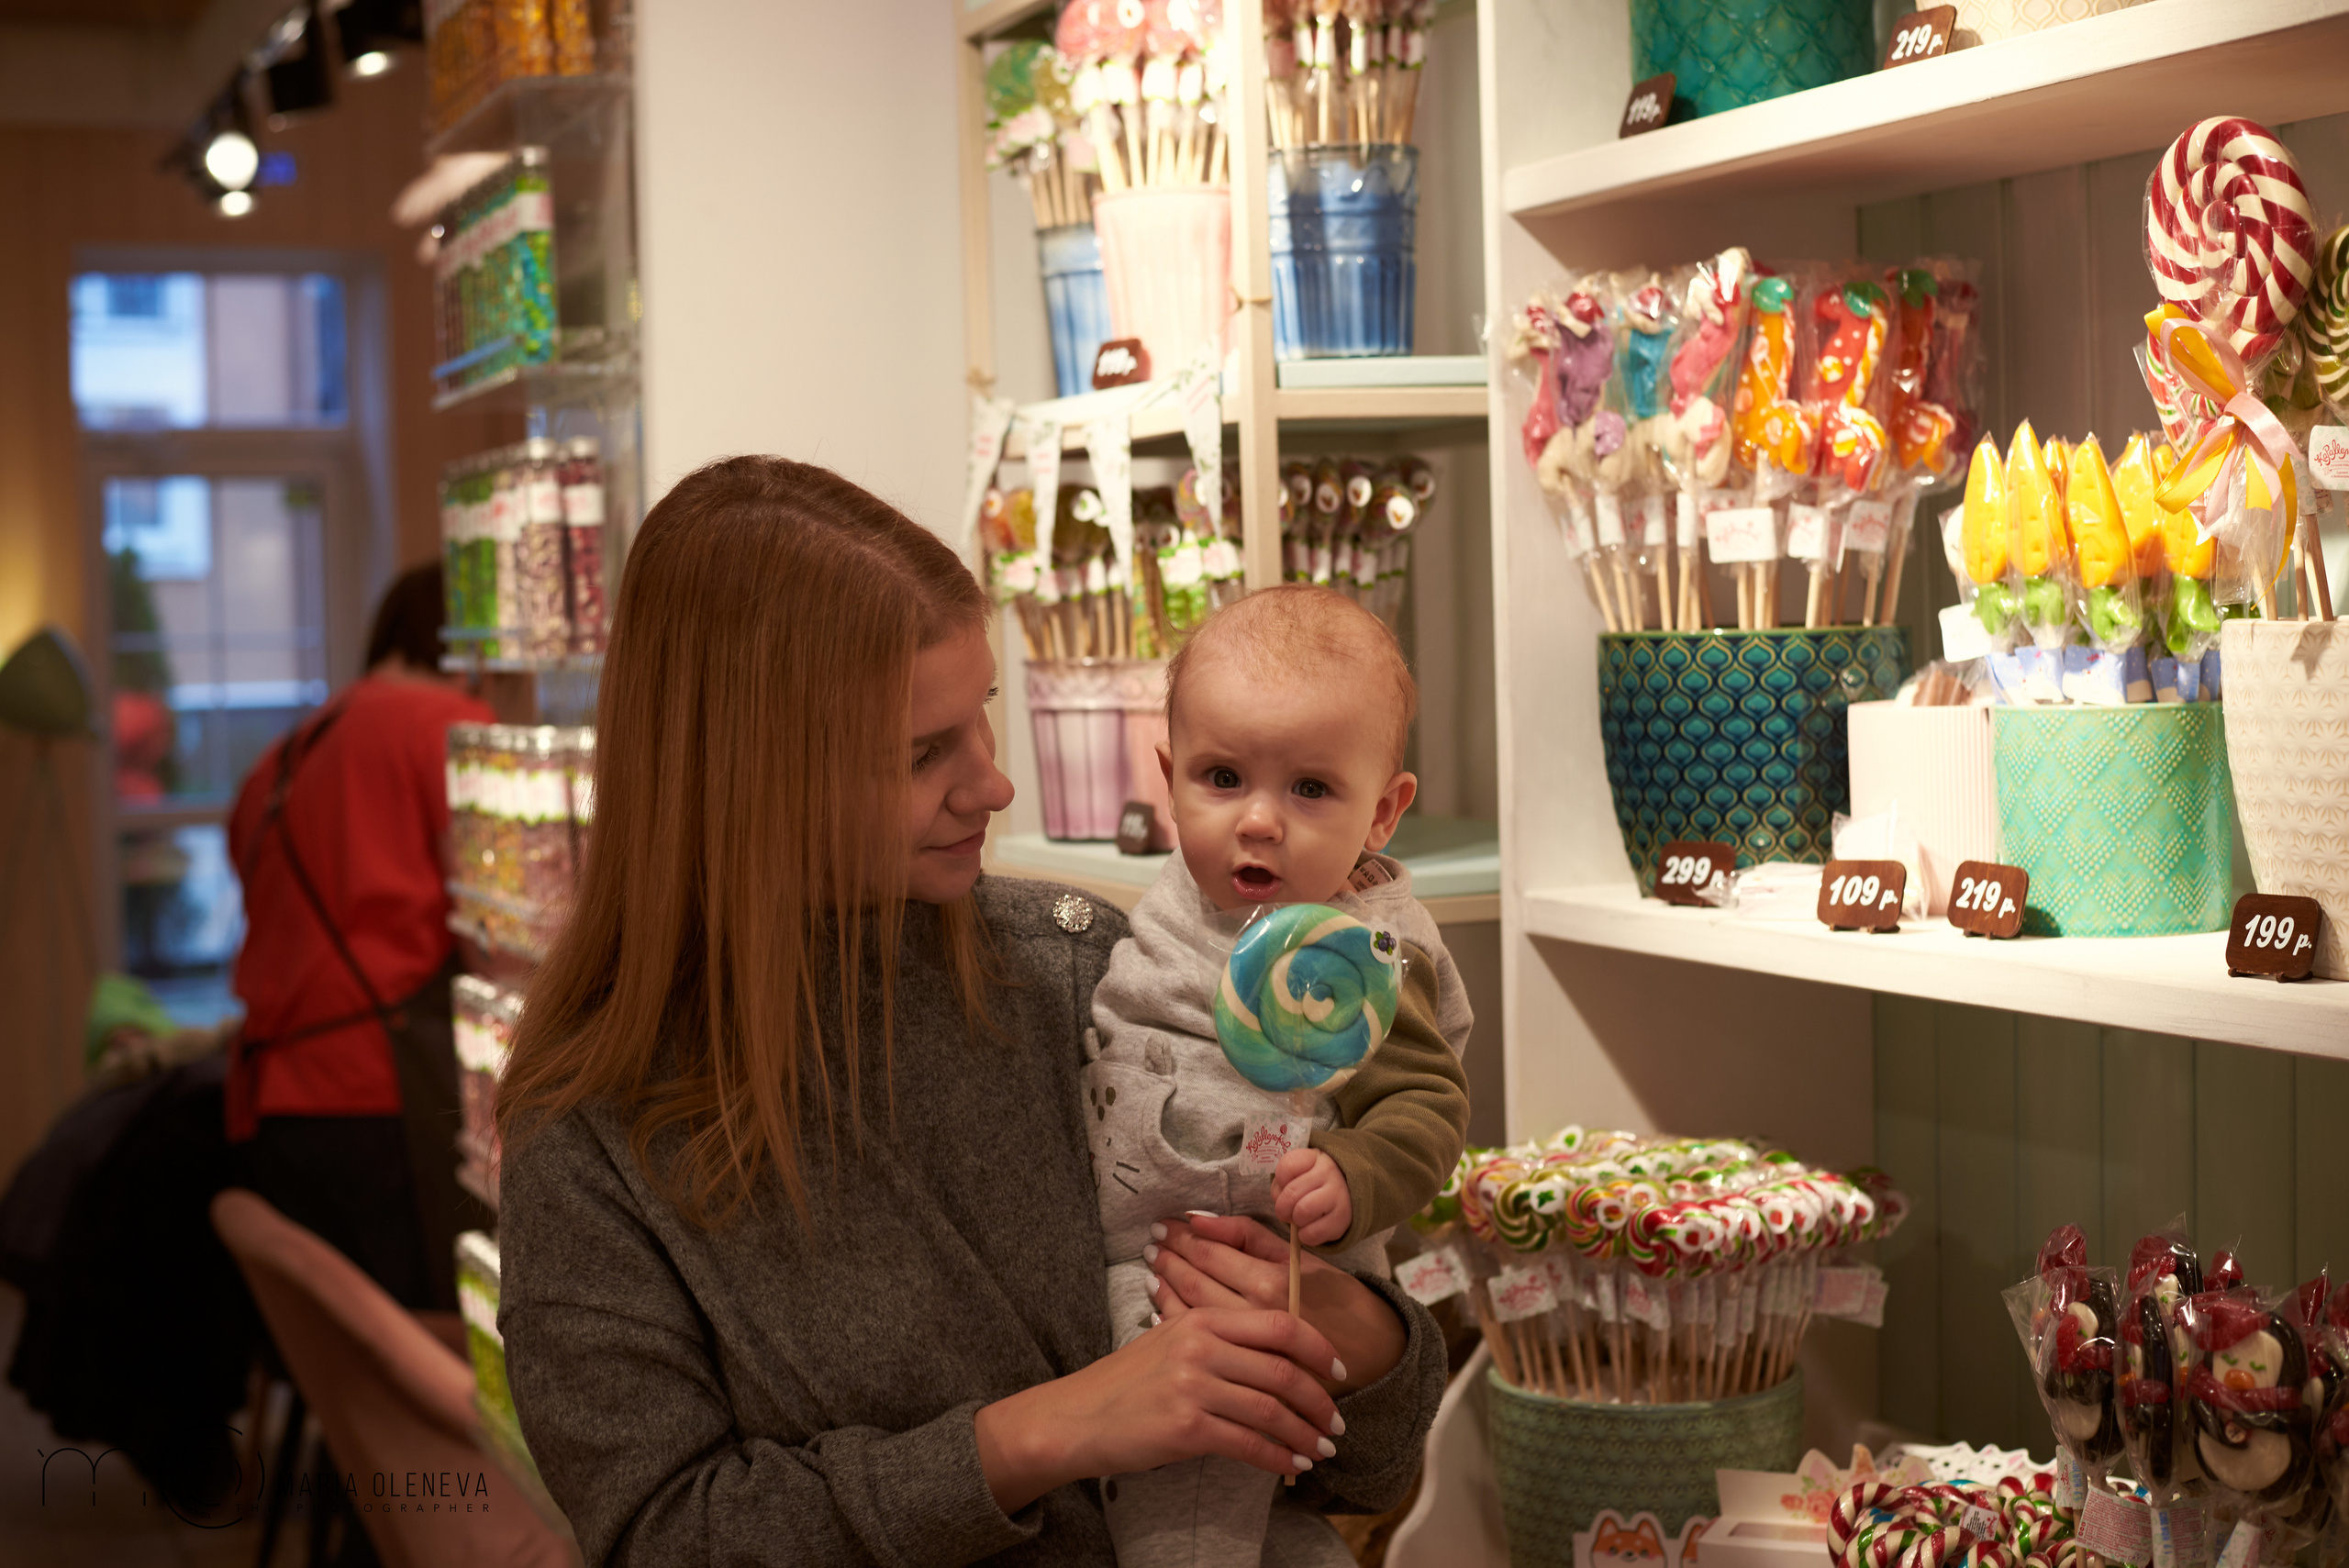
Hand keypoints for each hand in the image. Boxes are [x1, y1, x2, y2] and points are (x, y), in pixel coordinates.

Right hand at [971, 1298, 1346, 1515]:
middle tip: (1337, 1422)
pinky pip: (1247, 1443)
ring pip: (1271, 1409)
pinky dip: (1276, 1457)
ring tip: (1321, 1449)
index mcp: (1202, 1319)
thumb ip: (1219, 1340)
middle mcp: (1200, 1346)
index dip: (1318, 1348)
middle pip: (1283, 1369)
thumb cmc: (1127, 1383)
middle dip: (1319, 1400)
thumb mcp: (1170, 1342)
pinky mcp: (1186, 1427)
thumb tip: (1277, 1357)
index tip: (1337, 1370)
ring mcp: (1192, 1386)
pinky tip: (1290, 1465)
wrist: (1076, 1417)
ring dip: (1304, 1433)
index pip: (1279, 1325)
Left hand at [1146, 1214, 1404, 1398]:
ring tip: (1153, 1268)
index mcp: (1270, 1281)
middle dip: (1168, 1258)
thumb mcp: (1301, 1258)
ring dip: (1166, 1287)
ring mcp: (1245, 1346)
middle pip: (1194, 1281)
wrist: (1370, 1356)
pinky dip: (1176, 1321)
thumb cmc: (1338, 1299)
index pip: (1210, 1252)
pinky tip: (1163, 1306)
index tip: (1164, 1224)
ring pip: (1190, 1311)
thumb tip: (1201, 1220)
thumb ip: (1250, 1237)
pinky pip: (1200, 1340)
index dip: (1183, 1236)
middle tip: (1151, 1242)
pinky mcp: (1243, 1368)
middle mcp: (1253, 1315)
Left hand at [1271, 1149, 1350, 1245]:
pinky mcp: (1343, 1219)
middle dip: (1282, 1208)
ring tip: (1300, 1219)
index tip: (1286, 1186)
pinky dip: (1305, 1236)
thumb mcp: (1300, 1172)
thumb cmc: (1315, 1183)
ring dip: (1295, 1221)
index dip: (1280, 1181)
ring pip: (1302, 1212)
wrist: (1349, 1195)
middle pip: (1291, 1193)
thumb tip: (1280, 1201)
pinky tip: (1309, 1229)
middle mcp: (1329, 1172)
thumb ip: (1284, 1181)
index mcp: (1315, 1157)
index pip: (1287, 1166)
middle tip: (1287, 1211)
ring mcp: (1339, 1194)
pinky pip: (1312, 1233)